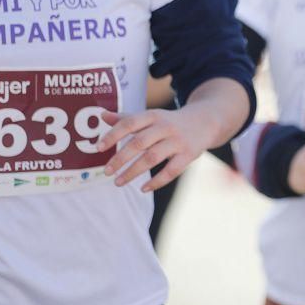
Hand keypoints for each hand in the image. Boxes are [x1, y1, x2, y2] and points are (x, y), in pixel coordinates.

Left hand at [98, 107, 218, 191]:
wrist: (206, 121)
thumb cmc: (170, 121)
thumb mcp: (151, 116)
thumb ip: (127, 118)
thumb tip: (102, 116)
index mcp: (153, 115)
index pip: (130, 123)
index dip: (113, 135)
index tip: (98, 148)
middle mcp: (166, 127)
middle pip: (139, 143)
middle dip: (120, 158)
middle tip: (106, 172)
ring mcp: (178, 141)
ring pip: (152, 158)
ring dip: (133, 172)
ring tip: (118, 182)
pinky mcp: (189, 154)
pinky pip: (171, 170)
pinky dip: (157, 181)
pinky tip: (143, 188)